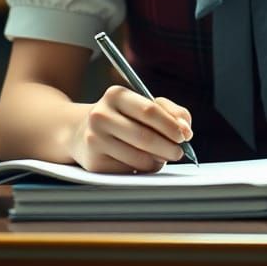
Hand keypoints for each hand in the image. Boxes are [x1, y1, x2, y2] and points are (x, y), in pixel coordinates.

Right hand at [68, 85, 192, 172]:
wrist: (80, 132)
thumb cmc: (121, 117)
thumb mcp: (141, 104)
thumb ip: (169, 111)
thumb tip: (186, 129)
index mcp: (115, 95)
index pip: (149, 111)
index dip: (170, 125)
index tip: (185, 135)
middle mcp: (101, 115)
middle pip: (144, 136)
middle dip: (168, 147)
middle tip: (179, 152)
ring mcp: (94, 140)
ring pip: (138, 157)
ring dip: (157, 161)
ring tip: (162, 157)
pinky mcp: (93, 162)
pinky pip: (128, 170)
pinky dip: (142, 169)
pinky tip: (143, 162)